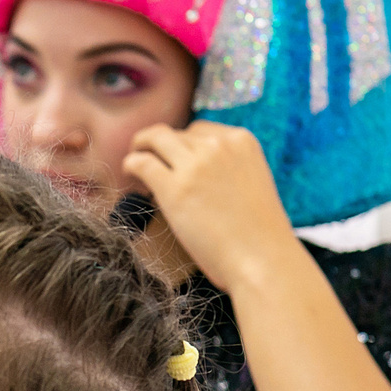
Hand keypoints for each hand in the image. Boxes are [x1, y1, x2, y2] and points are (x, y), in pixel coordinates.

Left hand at [123, 122, 300, 295]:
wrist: (262, 260)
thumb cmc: (259, 234)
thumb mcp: (252, 182)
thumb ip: (228, 167)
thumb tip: (194, 169)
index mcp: (242, 141)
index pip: (200, 131)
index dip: (183, 145)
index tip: (176, 161)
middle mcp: (218, 145)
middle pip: (176, 134)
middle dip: (163, 149)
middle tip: (153, 165)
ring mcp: (195, 165)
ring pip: (154, 139)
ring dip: (141, 148)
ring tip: (134, 164)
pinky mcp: (174, 188)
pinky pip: (141, 162)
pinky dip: (131, 164)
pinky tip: (129, 173)